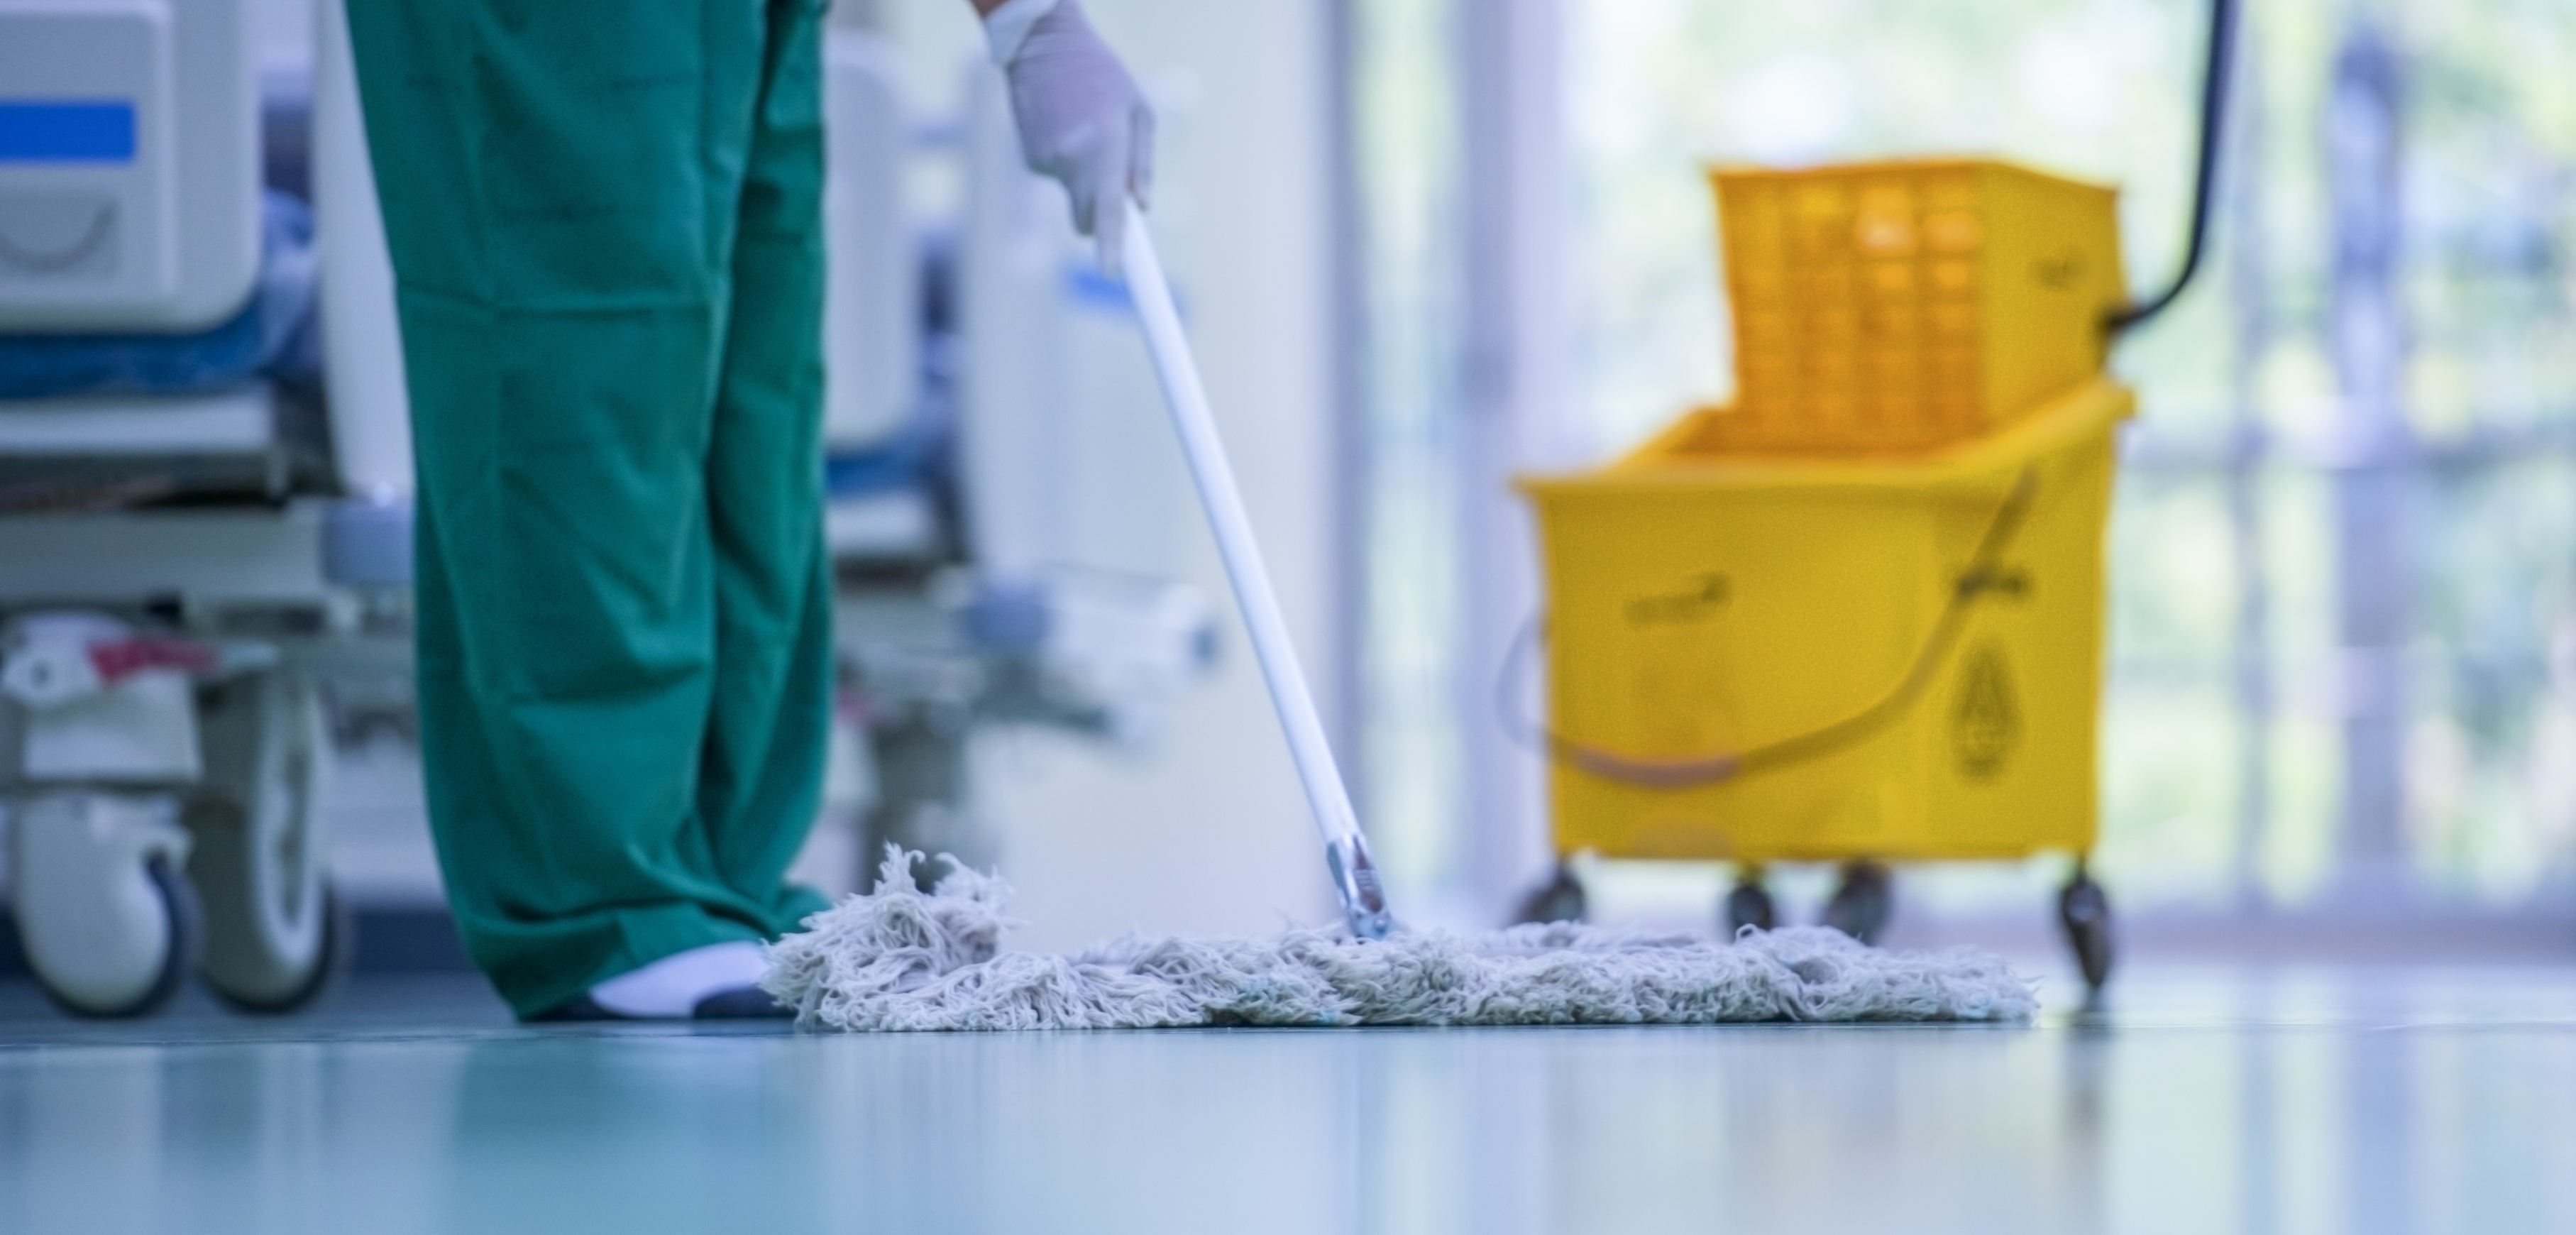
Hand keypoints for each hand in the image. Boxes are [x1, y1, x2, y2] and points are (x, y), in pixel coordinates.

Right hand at [986, 0, 1153, 272]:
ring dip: (1081, 177)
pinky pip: (1056, 178)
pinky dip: (1064, 163)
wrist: (1042, 44)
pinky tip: (1064, 128)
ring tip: (1083, 131)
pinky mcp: (1029, 161)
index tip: (1112, 274)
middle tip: (1110, 185)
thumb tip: (1141, 208)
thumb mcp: (1138, 110)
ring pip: (1071, 195)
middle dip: (1098, 213)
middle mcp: (1072, 160)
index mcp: (1105, 147)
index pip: (1107, 209)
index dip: (1110, 245)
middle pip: (1085, 218)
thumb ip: (1142, 163)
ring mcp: (1045, 162)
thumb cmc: (1100, 74)